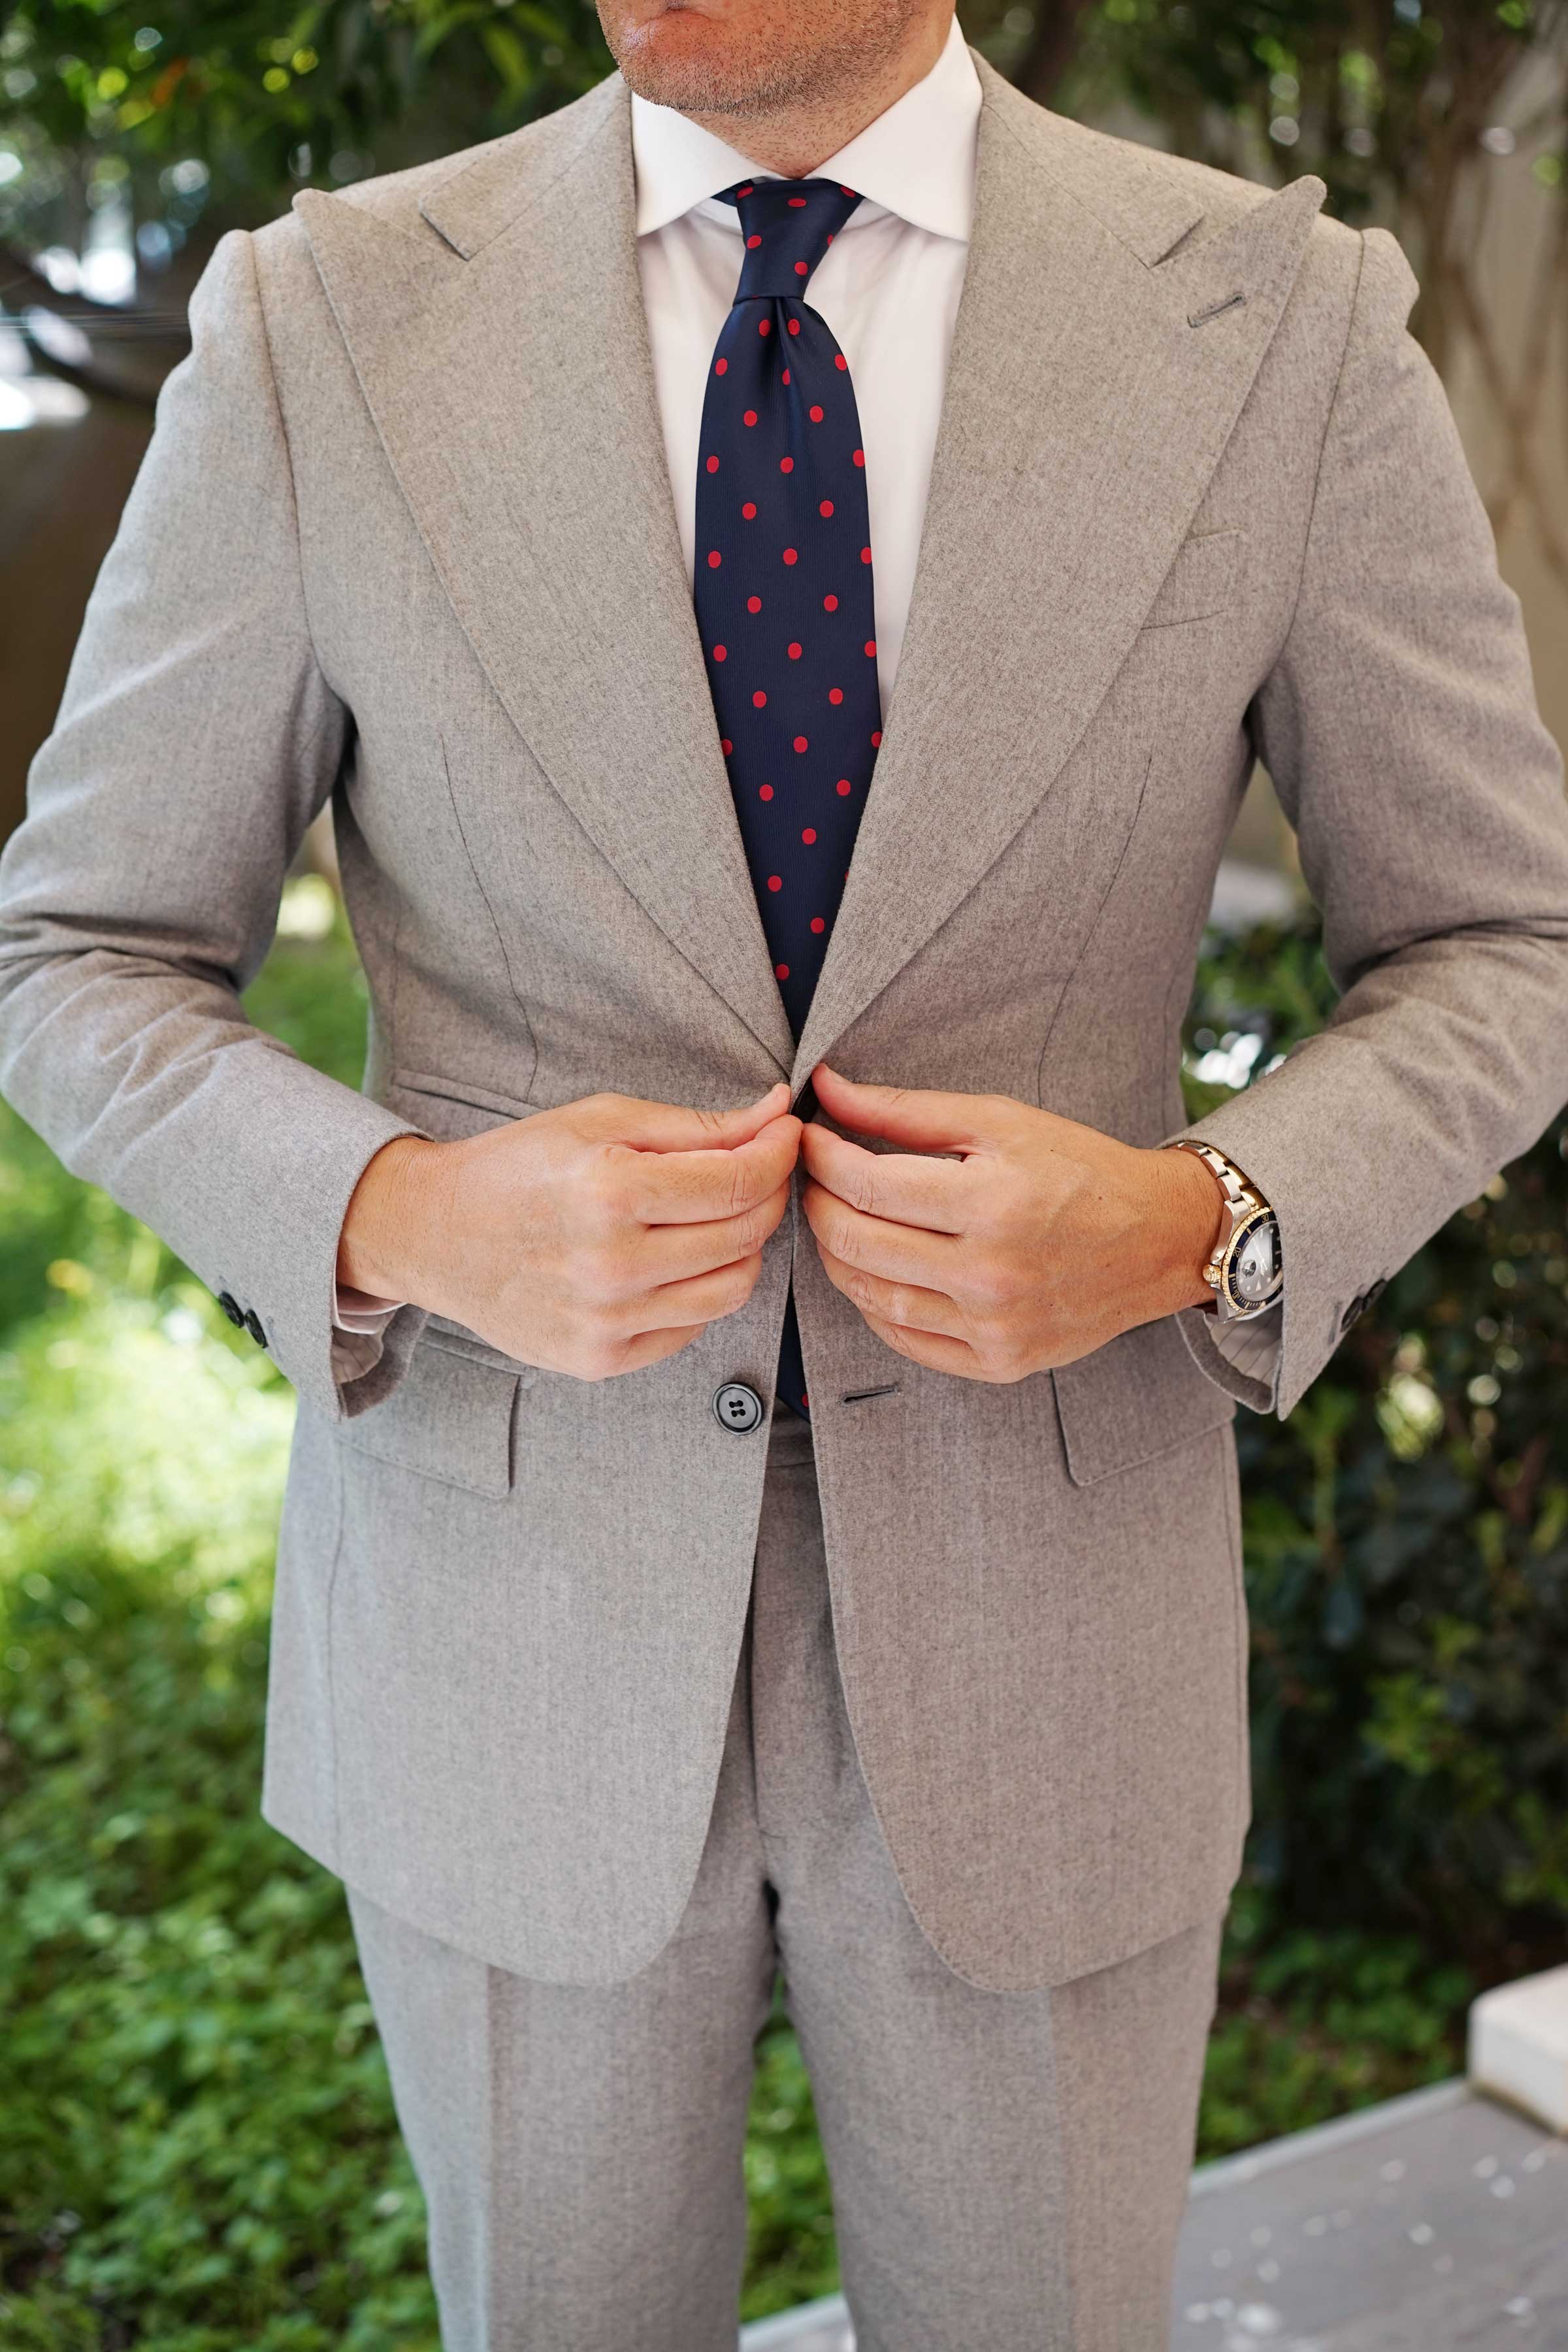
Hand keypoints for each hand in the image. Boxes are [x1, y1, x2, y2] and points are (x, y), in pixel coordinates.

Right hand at [339, 1083, 800, 1380]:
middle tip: (755, 1170)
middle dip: (767, 1194)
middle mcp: (612, 1265)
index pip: (740, 1182)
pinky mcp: (600, 1360)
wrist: (435, 1234)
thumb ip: (698, 1125)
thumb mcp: (602, 1121)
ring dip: (743, 1248)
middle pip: (746, 1235)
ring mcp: (606, 1321)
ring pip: (732, 1289)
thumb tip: (777, 1115)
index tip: (786, 1136)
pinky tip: (673, 1260)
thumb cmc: (518, 1166)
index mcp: (612, 1191)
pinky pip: (692, 1328)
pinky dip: (699, 1290)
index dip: (780, 1154)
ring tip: (716, 1218)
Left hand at [799, 1064, 1224, 1382]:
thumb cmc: (1080, 1169)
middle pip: (857, 1243)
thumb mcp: (1000, 1121)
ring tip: (839, 1218)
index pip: (868, 1185)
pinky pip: (905, 1339)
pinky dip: (873, 1303)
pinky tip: (874, 1269)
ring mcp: (995, 1327)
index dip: (822, 1158)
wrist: (1160, 1240)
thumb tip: (827, 1088)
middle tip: (814, 1178)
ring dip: (836, 1254)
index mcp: (993, 1203)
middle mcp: (992, 1274)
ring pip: (871, 1297)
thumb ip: (907, 1110)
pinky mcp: (999, 1362)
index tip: (810, 1138)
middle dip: (817, 1203)